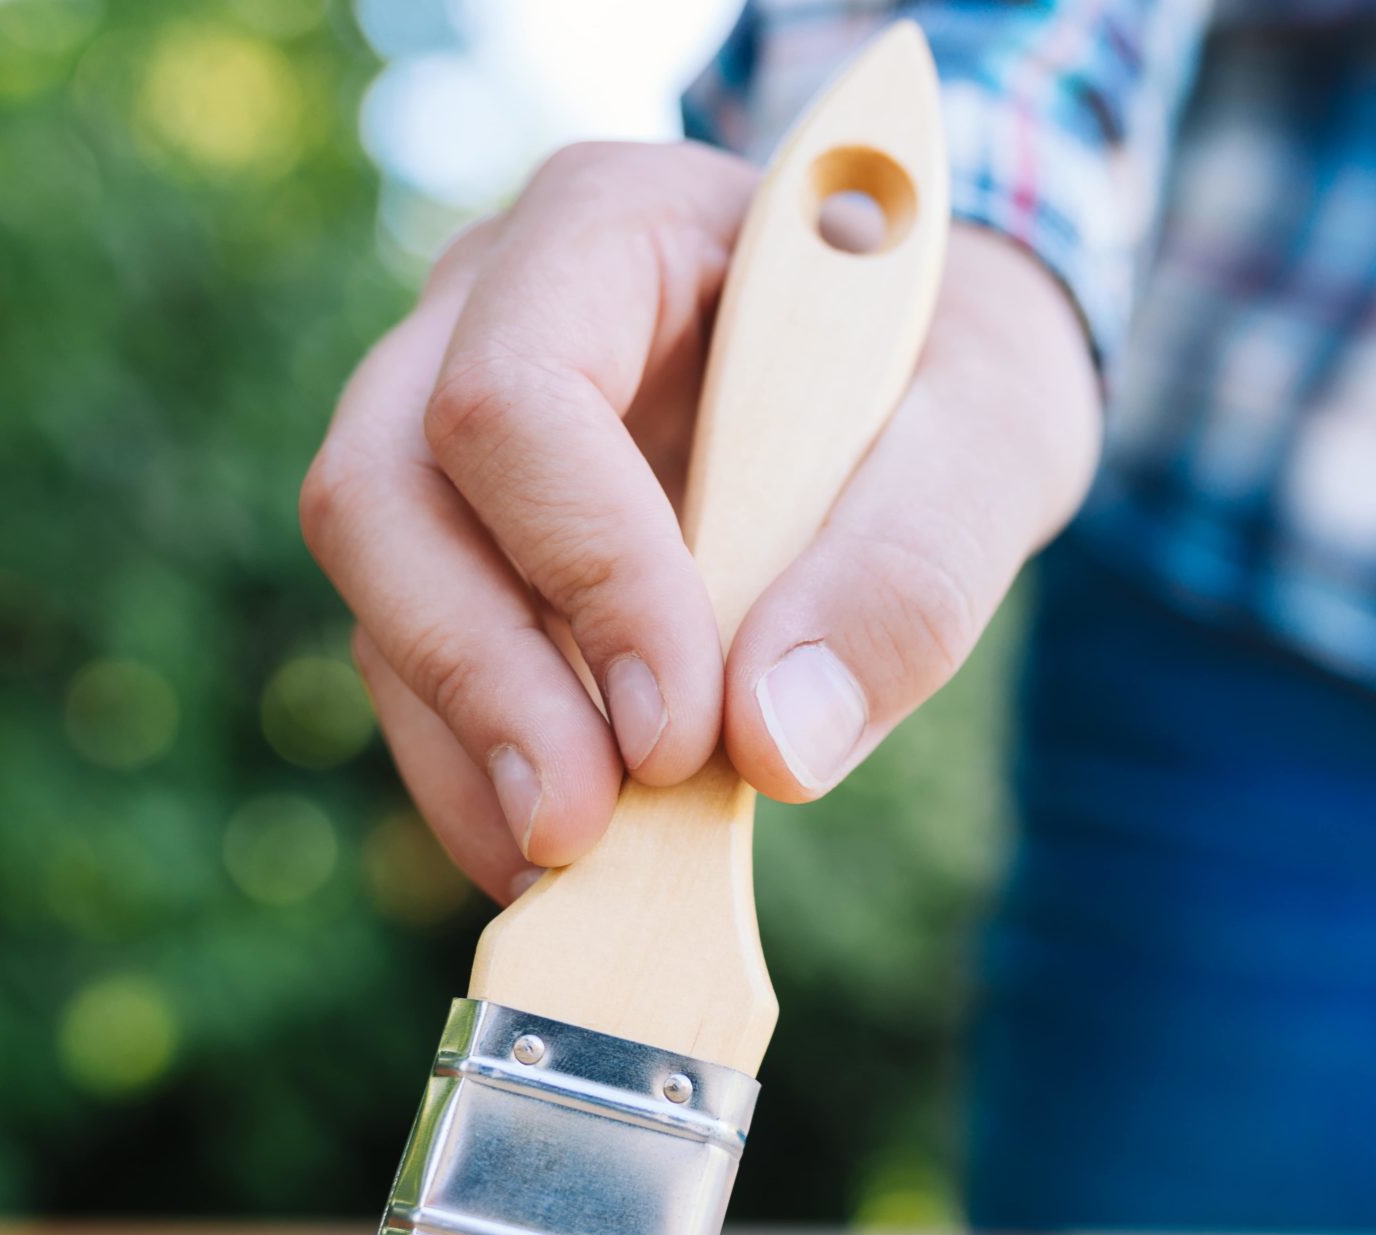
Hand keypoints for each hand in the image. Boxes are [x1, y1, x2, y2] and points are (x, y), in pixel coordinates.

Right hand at [301, 141, 1101, 901]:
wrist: (925, 374)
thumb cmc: (956, 371)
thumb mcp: (994, 438)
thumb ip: (910, 572)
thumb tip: (774, 747)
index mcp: (613, 226)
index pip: (517, 397)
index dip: (581, 574)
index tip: (681, 733)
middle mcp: (490, 309)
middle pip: (385, 490)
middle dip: (479, 681)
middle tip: (579, 836)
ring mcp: (450, 422)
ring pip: (380, 586)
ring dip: (465, 744)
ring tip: (575, 867)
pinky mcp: (464, 538)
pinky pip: (414, 658)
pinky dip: (476, 769)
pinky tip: (566, 853)